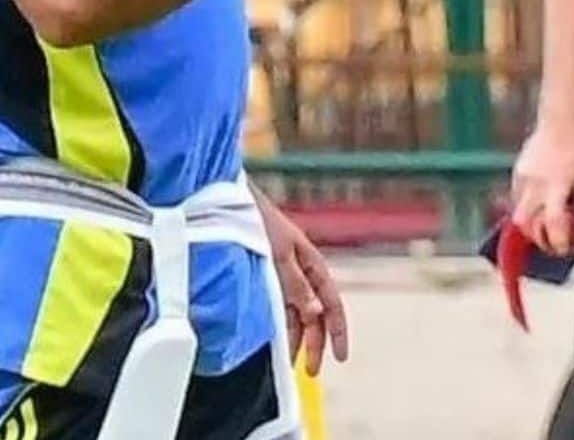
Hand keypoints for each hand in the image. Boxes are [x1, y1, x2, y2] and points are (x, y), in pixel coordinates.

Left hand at [256, 192, 349, 376]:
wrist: (234, 202)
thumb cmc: (261, 222)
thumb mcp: (280, 255)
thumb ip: (297, 285)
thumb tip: (314, 314)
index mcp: (313, 264)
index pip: (332, 304)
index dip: (338, 331)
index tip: (339, 357)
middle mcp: (302, 273)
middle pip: (316, 314)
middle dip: (316, 343)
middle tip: (310, 372)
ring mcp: (285, 276)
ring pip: (297, 314)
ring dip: (297, 338)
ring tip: (290, 362)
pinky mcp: (267, 277)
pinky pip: (279, 307)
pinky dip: (280, 325)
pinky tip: (275, 339)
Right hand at [509, 115, 573, 255]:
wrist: (568, 116)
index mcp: (558, 184)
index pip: (553, 223)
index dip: (559, 241)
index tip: (567, 247)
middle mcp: (535, 182)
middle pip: (524, 222)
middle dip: (537, 237)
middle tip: (554, 240)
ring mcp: (523, 175)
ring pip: (517, 210)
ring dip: (531, 221)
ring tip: (547, 222)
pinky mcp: (517, 168)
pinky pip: (516, 196)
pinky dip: (527, 204)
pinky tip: (541, 202)